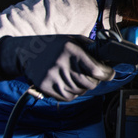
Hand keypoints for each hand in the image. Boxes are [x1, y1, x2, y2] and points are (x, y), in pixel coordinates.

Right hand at [0, 35, 114, 100]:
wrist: (26, 52)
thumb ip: (91, 49)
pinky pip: (68, 97)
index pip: (96, 70)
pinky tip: (66, 82)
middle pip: (90, 83)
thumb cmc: (55, 46)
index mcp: (71, 50)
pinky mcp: (46, 87)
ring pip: (80, 91)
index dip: (107, 74)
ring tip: (74, 75)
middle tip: (91, 75)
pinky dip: (72, 92)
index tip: (109, 73)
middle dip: (95, 80)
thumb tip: (110, 59)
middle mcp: (61, 63)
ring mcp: (52, 76)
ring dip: (82, 86)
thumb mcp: (74, 40)